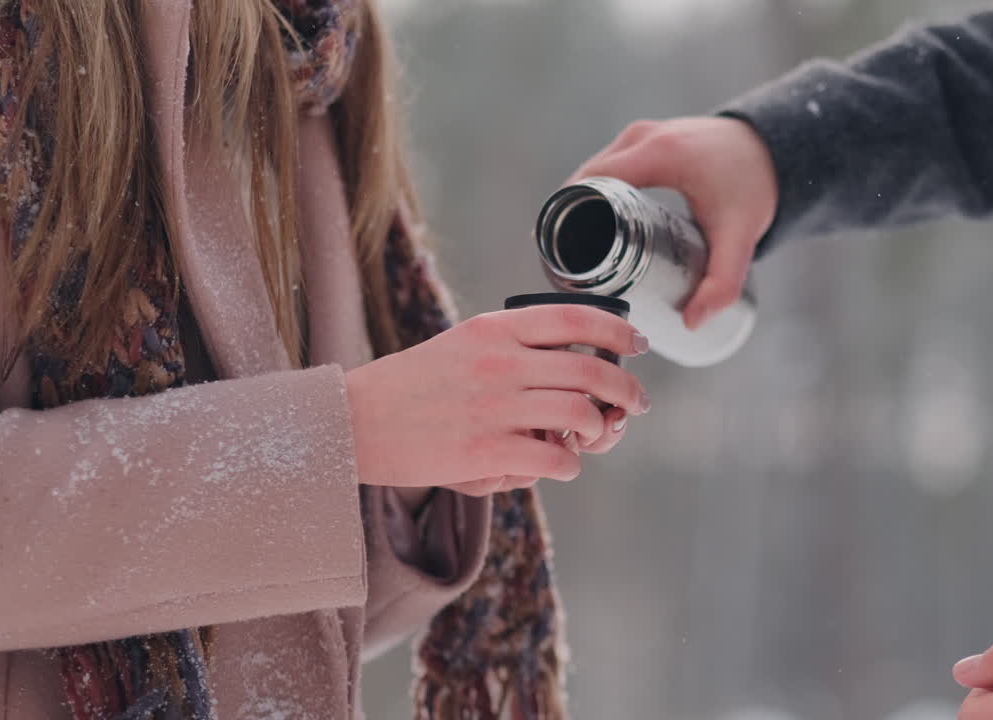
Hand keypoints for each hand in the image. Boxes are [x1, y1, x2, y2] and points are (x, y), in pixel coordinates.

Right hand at [346, 305, 650, 495]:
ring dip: (601, 430)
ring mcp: (495, 408)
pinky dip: (569, 465)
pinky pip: (557, 460)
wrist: (354, 422)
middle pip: (593, 371)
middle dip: (628, 389)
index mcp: (495, 328)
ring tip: (592, 436)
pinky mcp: (486, 454)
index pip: (577, 318)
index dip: (619, 330)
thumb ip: (516, 349)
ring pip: (583, 415)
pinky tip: (560, 465)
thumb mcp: (463, 344)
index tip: (638, 345)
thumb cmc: (414, 386)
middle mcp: (500, 362)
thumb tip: (580, 374)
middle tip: (637, 403)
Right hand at [569, 116, 778, 329]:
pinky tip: (589, 222)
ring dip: (579, 205)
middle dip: (570, 219)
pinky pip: (604, 167)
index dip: (570, 217)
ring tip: (576, 249)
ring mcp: (640, 135)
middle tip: (569, 265)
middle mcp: (642, 138)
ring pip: (592, 173)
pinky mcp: (643, 140)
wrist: (774, 147)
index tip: (564, 256)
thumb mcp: (740, 236)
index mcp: (658, 154)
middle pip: (585, 180)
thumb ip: (723, 282)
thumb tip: (692, 321)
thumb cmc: (755, 186)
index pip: (593, 183)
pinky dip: (593, 192)